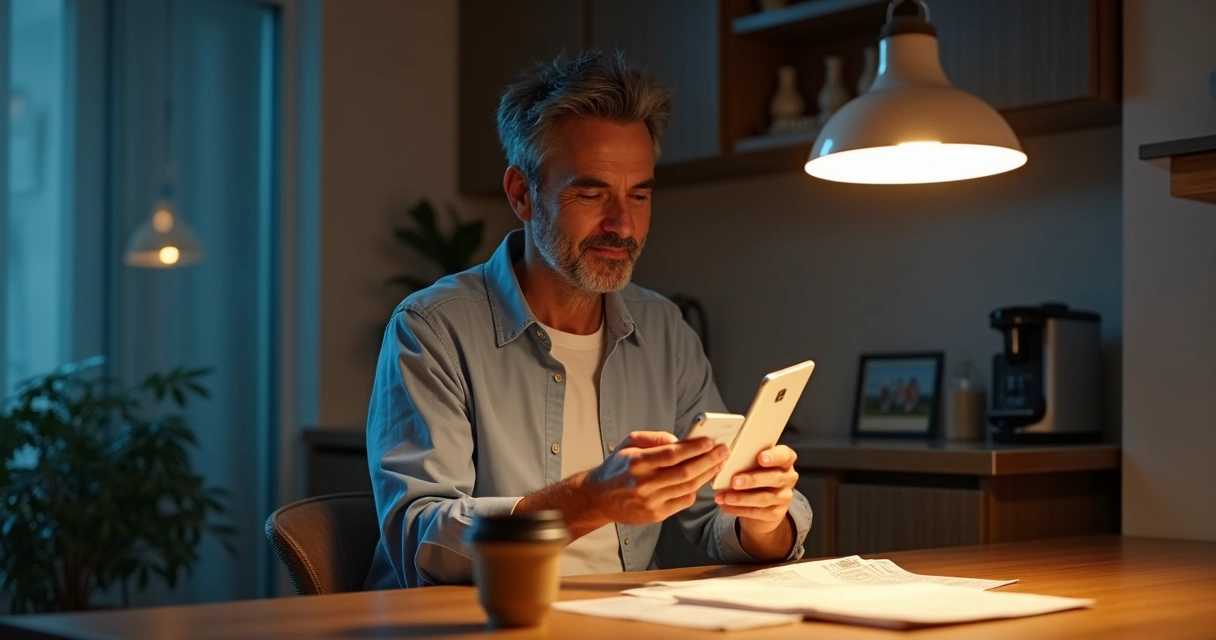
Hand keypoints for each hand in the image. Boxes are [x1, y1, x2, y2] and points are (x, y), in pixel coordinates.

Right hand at [584, 431, 727, 525]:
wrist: (599, 498)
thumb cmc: (617, 468)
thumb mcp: (629, 444)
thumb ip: (653, 438)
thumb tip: (678, 440)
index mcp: (637, 463)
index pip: (671, 454)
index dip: (693, 448)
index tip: (710, 441)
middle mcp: (644, 483)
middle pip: (684, 472)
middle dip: (708, 460)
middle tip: (723, 451)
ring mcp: (651, 501)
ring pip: (687, 487)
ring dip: (706, 475)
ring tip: (718, 464)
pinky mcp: (656, 514)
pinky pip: (683, 501)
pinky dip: (695, 490)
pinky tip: (702, 480)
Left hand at [715, 445, 797, 536]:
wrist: (762, 503)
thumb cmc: (756, 474)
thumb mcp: (754, 464)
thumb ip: (747, 459)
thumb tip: (723, 458)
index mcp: (785, 460)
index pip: (785, 455)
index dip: (774, 456)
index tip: (760, 458)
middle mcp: (788, 478)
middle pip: (774, 478)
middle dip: (753, 480)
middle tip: (735, 481)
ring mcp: (784, 497)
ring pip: (764, 498)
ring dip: (742, 498)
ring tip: (725, 497)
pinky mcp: (776, 513)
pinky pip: (757, 512)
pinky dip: (739, 509)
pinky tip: (725, 506)